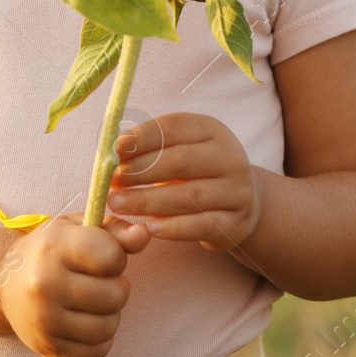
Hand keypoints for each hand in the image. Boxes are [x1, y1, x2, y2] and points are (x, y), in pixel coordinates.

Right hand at [0, 210, 149, 356]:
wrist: (6, 282)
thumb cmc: (52, 249)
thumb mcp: (80, 227)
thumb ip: (117, 231)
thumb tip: (144, 235)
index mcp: (54, 247)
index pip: (112, 257)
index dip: (116, 257)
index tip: (102, 258)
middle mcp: (45, 284)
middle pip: (116, 295)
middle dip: (117, 287)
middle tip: (101, 282)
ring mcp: (44, 320)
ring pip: (108, 326)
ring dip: (111, 315)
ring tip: (96, 303)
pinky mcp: (47, 347)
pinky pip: (96, 352)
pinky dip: (101, 340)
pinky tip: (89, 323)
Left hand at [106, 112, 261, 252]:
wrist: (243, 201)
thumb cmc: (198, 171)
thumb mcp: (182, 149)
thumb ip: (151, 148)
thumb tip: (113, 150)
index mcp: (212, 130)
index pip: (174, 128)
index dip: (143, 137)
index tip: (115, 149)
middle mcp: (229, 157)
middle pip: (181, 161)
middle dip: (141, 171)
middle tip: (111, 181)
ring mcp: (236, 191)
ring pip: (190, 196)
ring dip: (149, 201)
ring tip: (118, 204)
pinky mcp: (236, 222)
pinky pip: (202, 225)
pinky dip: (174, 228)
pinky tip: (149, 228)